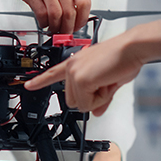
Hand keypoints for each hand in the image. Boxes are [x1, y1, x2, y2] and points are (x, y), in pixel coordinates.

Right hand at [0, 0, 90, 32]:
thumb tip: (73, 14)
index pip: (84, 2)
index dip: (82, 20)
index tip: (76, 27)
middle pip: (70, 12)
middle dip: (67, 29)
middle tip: (63, 34)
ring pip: (56, 14)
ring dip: (54, 27)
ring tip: (51, 29)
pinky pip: (40, 12)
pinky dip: (43, 22)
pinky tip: (42, 22)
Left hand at [26, 20, 160, 114]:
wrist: (132, 47)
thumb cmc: (124, 57)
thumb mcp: (110, 81)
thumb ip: (101, 98)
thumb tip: (96, 112)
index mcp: (76, 62)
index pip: (53, 73)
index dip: (40, 81)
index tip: (28, 85)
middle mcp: (72, 65)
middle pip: (73, 101)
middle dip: (91, 99)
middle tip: (105, 84)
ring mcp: (75, 72)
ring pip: (80, 104)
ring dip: (97, 99)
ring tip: (107, 80)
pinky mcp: (82, 79)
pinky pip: (88, 104)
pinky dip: (101, 99)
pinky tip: (108, 82)